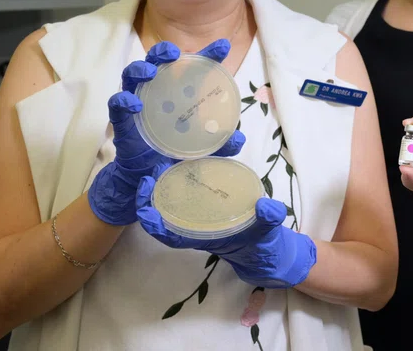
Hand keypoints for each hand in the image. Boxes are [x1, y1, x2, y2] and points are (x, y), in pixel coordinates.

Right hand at [88, 40, 244, 225]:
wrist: (149, 175)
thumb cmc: (176, 150)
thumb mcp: (203, 147)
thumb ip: (220, 144)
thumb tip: (239, 138)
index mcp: (179, 91)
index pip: (193, 67)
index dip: (207, 54)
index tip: (223, 46)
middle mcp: (157, 90)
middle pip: (157, 61)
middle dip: (163, 52)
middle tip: (174, 53)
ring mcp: (138, 102)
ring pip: (133, 75)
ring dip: (140, 69)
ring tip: (150, 71)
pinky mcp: (122, 119)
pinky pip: (117, 104)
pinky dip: (124, 100)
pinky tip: (134, 103)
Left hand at [135, 170, 316, 287]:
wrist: (265, 247)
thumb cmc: (262, 243)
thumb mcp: (267, 232)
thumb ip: (268, 220)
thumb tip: (266, 207)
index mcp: (204, 237)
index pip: (172, 236)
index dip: (155, 226)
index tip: (144, 211)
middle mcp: (197, 227)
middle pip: (166, 216)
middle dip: (152, 200)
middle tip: (147, 177)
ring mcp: (200, 216)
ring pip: (173, 203)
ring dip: (162, 188)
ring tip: (158, 166)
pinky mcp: (207, 205)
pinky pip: (188, 195)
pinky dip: (181, 182)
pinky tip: (182, 165)